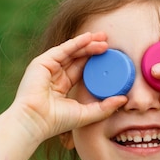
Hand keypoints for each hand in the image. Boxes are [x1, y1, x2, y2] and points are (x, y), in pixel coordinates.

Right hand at [9, 32, 126, 140]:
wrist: (35, 121)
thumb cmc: (57, 121)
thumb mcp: (86, 114)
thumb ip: (105, 107)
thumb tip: (124, 100)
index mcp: (62, 87)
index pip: (81, 70)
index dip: (95, 62)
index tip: (111, 56)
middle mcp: (54, 75)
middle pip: (77, 58)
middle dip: (93, 48)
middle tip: (109, 41)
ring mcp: (48, 68)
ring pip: (71, 51)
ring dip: (87, 43)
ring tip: (103, 37)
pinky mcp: (42, 63)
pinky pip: (62, 49)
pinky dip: (76, 43)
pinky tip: (89, 38)